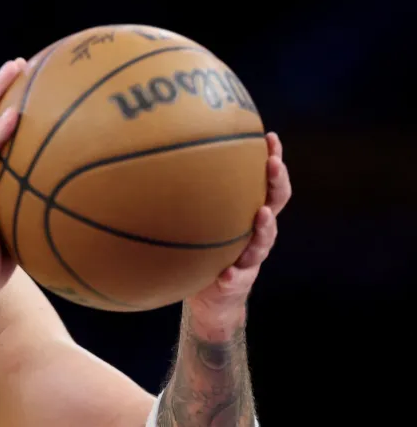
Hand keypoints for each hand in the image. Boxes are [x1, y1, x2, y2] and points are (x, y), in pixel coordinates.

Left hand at [186, 132, 292, 331]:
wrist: (211, 297)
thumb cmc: (202, 248)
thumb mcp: (199, 221)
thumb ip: (191, 196)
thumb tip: (159, 156)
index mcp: (249, 213)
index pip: (267, 182)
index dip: (273, 159)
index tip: (269, 137)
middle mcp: (256, 232)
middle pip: (277, 203)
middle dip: (277, 182)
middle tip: (273, 164)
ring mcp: (251, 258)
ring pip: (264, 241)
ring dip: (265, 227)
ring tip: (263, 214)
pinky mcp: (238, 282)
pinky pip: (237, 278)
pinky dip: (234, 275)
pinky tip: (227, 273)